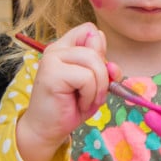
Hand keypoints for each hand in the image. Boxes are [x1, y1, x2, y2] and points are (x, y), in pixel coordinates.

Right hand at [16, 23, 108, 160]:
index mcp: (66, 47)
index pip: (91, 30)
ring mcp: (52, 58)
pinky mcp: (52, 73)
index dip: (100, 51)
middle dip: (103, 74)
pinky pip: (86, 77)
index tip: (95, 73)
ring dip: (97, 86)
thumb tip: (113, 67)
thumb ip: (105, 69)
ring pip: (93, 60)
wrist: (46, 130)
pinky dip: (89, 94)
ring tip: (84, 99)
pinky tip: (78, 103)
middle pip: (96, 44)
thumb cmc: (70, 107)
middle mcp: (57, 48)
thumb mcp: (95, 84)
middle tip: (91, 93)